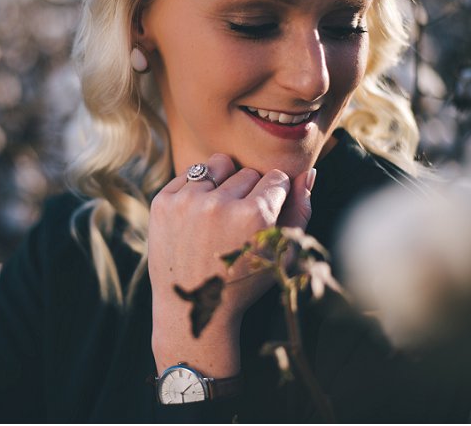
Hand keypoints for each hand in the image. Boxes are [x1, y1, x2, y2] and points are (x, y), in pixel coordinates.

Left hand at [148, 153, 313, 376]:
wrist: (194, 306)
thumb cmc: (245, 280)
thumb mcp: (282, 253)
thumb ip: (300, 210)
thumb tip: (308, 172)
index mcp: (254, 215)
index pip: (277, 178)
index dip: (275, 197)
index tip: (264, 217)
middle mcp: (219, 204)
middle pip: (248, 172)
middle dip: (249, 192)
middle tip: (238, 224)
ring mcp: (187, 202)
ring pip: (219, 165)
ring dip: (223, 183)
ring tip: (219, 214)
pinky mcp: (163, 202)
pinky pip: (190, 173)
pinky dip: (197, 189)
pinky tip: (197, 217)